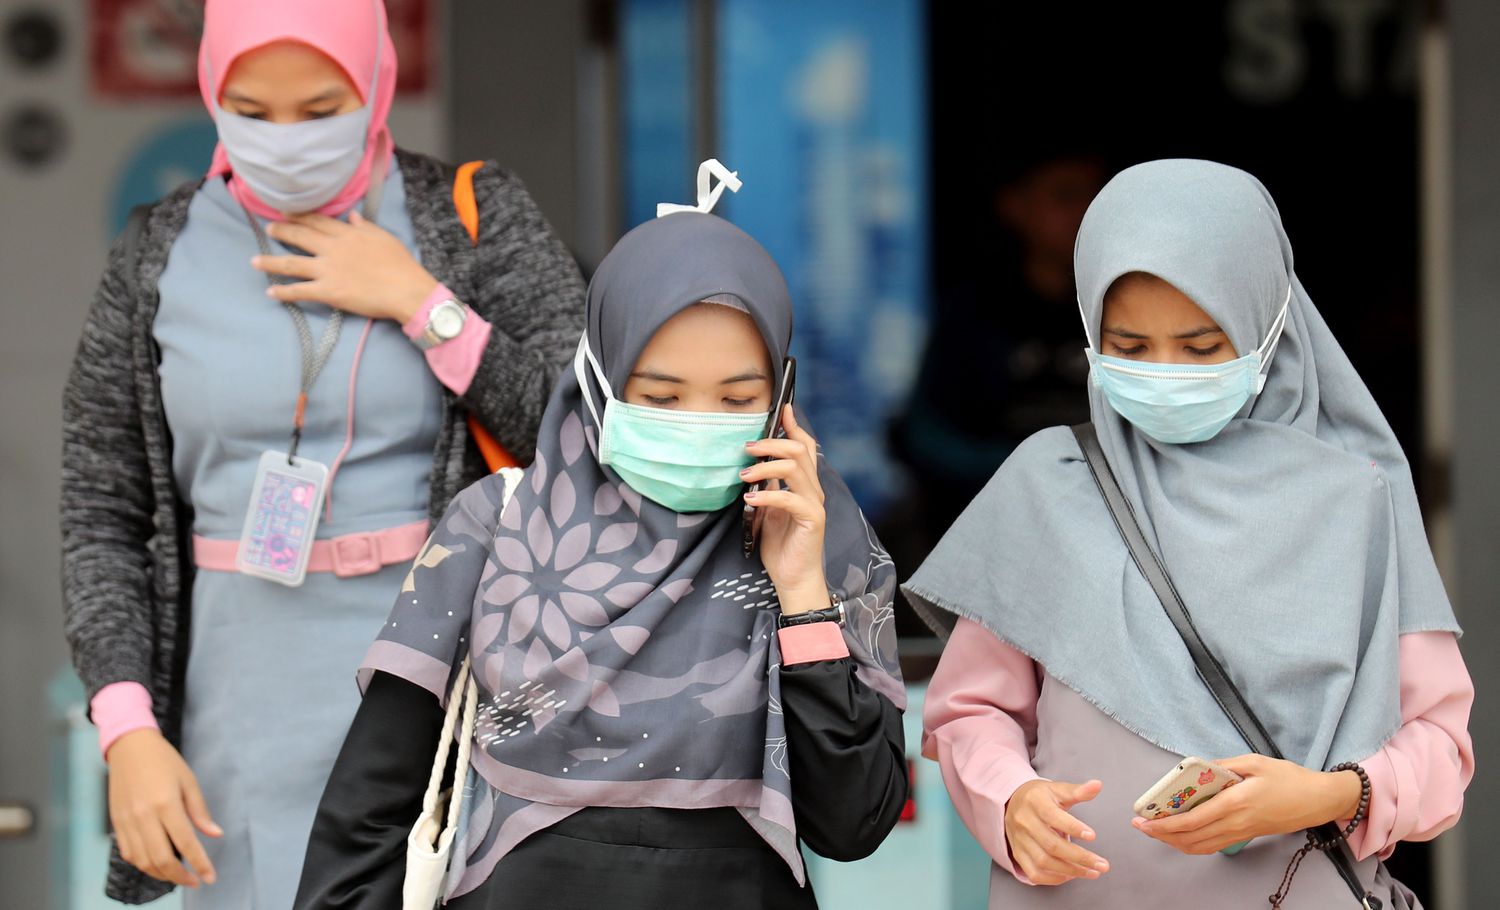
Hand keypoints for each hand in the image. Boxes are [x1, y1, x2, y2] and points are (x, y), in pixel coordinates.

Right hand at [107, 729, 221, 886]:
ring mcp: (127, 821)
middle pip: (161, 859)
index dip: (200, 864)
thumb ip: (200, 811)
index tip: (210, 877)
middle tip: (194, 881)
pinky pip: (129, 853)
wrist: (129, 747)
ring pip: (143, 861)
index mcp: (166, 804)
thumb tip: (215, 835)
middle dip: (180, 876)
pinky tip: (156, 864)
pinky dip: (143, 864)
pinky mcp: (116, 823)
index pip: (186, 843)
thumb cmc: (164, 761)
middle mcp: (144, 816)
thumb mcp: (189, 781)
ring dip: (161, 874)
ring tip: (178, 875)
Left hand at [252, 212, 438, 322]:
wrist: (406, 290)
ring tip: (255, 261)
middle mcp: (333, 249)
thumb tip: (352, 216)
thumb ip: (365, 227)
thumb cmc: (401, 265)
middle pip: (301, 236)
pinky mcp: (329, 291)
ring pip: (293, 263)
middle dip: (282, 230)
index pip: (319, 221)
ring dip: (271, 261)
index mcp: (348, 235)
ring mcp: (328, 270)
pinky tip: (270, 292)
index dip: (301, 216)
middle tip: (268, 228)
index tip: (288, 212)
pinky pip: (301, 291)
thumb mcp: (385, 238)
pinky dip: (284, 291)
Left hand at [741, 405, 826, 613]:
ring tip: (744, 474)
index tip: (781, 409)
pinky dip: (767, 495)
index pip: (805, 446)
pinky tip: (750, 500)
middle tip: (748, 448)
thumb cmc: (780, 544)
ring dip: (766, 467)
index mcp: (805, 484)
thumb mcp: (768, 508)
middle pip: (800, 451)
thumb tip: (754, 464)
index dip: (794, 426)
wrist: (792, 577)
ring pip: (795, 469)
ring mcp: (815, 504)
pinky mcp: (812, 520)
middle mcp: (813, 490)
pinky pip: (790, 498)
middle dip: (773, 443)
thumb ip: (767, 486)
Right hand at [1004, 779, 1109, 884]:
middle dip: (1080, 857)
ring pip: (1044, 862)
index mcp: (1035, 802)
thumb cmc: (1040, 797)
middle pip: (1051, 845)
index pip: (1053, 817)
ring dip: (1071, 870)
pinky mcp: (1018, 854)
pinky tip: (1071, 875)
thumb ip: (1078, 791)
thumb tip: (1098, 785)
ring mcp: (1019, 840)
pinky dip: (1054, 879)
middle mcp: (1024, 822)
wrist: (1012, 802)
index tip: (1092, 836)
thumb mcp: (1058, 789)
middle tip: (1102, 865)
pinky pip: (1034, 873)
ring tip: (1092, 872)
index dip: (1073, 827)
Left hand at [1132, 754, 1362, 854]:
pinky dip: (1192, 843)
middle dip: (1161, 835)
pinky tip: (1182, 835)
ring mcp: (1241, 833)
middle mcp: (1236, 823)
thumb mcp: (1255, 762)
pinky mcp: (1247, 835)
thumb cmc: (1290, 779)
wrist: (1319, 800)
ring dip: (1174, 841)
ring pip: (1200, 846)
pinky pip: (1213, 845)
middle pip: (1190, 838)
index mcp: (1235, 803)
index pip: (1191, 820)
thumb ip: (1223, 765)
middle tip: (1141, 825)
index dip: (1164, 824)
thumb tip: (1197, 768)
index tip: (1144, 820)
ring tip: (1156, 830)